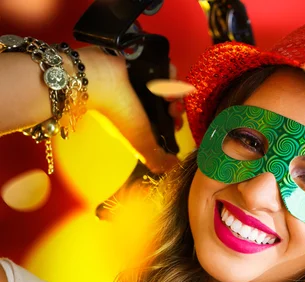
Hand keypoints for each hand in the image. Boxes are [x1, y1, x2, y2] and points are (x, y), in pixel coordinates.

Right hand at [79, 47, 180, 173]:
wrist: (98, 79)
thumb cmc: (117, 113)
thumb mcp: (139, 141)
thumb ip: (156, 157)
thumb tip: (174, 165)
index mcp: (143, 120)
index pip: (168, 122)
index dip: (176, 123)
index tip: (175, 124)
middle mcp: (144, 102)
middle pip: (173, 103)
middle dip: (177, 107)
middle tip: (172, 107)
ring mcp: (144, 83)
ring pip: (172, 86)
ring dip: (174, 90)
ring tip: (167, 92)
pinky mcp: (145, 64)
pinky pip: (166, 68)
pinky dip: (168, 74)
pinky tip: (164, 78)